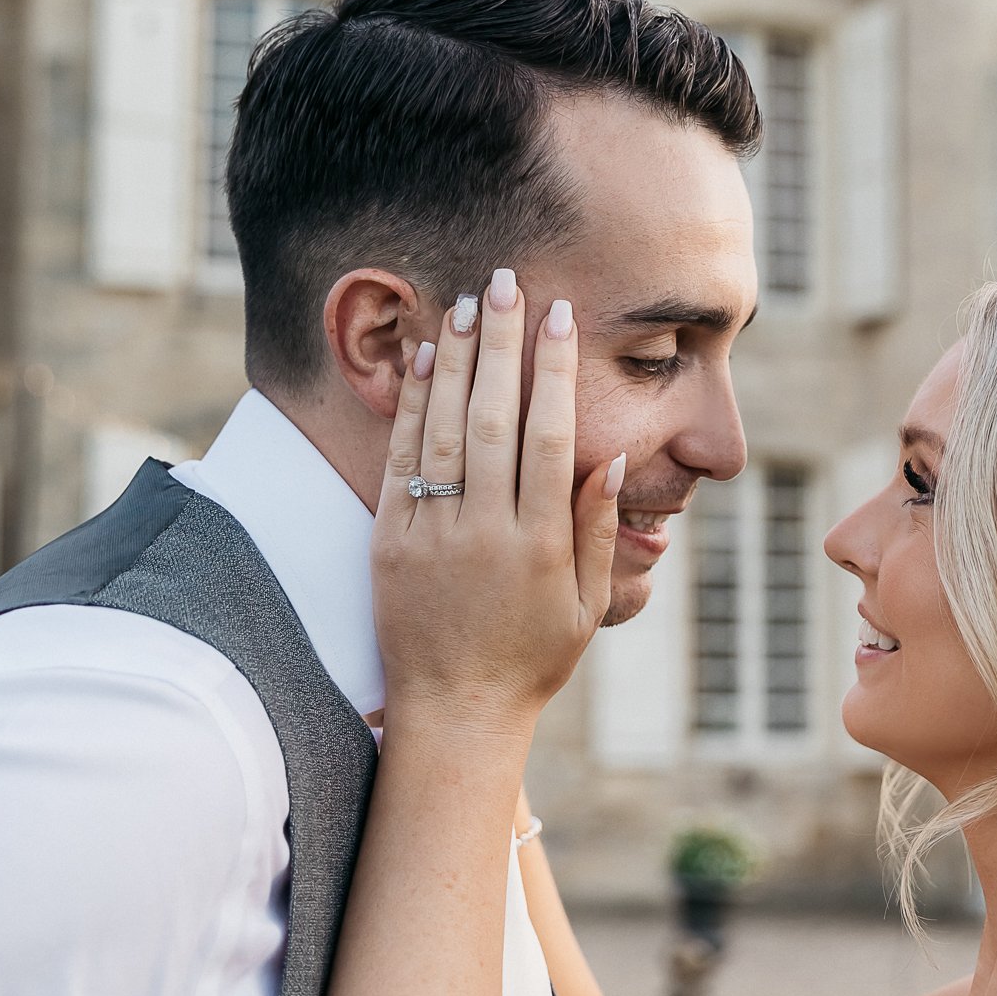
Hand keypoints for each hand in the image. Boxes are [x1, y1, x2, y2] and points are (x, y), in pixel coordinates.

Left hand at [371, 274, 623, 732]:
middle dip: (502, 343)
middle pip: (493, 416)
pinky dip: (412, 405)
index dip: (553, 369)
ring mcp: (432, 535)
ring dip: (456, 359)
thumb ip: (599, 531)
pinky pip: (401, 459)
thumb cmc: (532, 660)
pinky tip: (424, 360)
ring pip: (443, 429)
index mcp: (541, 545)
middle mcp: (485, 532)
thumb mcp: (587, 605)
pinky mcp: (390, 541)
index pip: (550, 435)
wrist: (454, 714)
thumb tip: (607, 459)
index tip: (557, 315)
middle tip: (508, 282)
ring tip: (467, 303)